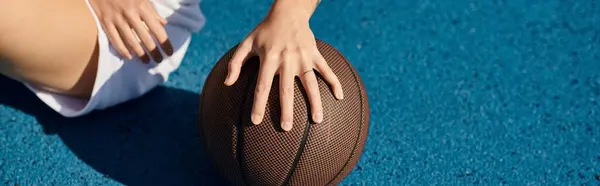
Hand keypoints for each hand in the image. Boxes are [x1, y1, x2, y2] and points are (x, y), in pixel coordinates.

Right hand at [89, 0, 172, 62]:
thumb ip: (152, 10)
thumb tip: (163, 24)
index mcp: (141, 6)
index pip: (157, 29)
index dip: (164, 43)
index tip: (169, 52)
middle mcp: (130, 14)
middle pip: (145, 38)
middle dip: (153, 51)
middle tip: (159, 60)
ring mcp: (116, 18)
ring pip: (130, 41)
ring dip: (140, 53)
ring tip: (146, 61)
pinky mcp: (105, 21)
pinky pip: (114, 39)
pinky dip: (122, 49)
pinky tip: (129, 56)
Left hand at [224, 5, 343, 130]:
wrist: (288, 13)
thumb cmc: (264, 31)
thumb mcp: (246, 43)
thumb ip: (235, 63)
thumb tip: (226, 84)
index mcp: (269, 58)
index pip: (262, 85)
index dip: (258, 104)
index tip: (256, 121)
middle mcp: (286, 59)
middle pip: (286, 89)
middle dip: (287, 110)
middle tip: (286, 129)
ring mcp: (303, 57)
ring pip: (310, 82)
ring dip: (315, 101)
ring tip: (318, 120)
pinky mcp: (315, 54)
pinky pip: (326, 70)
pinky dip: (334, 82)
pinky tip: (339, 97)